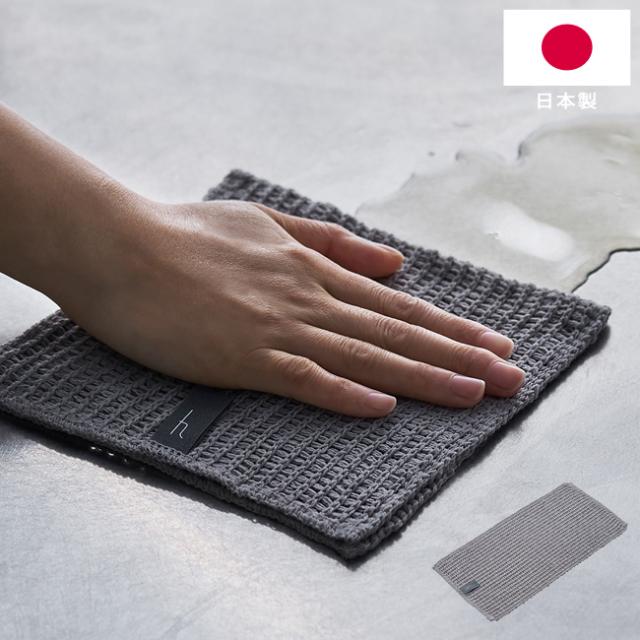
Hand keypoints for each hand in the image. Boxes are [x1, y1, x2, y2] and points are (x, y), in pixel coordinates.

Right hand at [54, 195, 524, 417]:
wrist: (119, 244)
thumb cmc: (186, 233)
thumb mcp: (268, 221)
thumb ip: (332, 241)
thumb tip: (391, 259)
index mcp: (313, 270)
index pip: (398, 305)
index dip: (451, 326)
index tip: (494, 344)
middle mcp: (308, 298)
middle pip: (397, 333)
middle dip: (460, 356)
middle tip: (511, 378)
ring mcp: (277, 327)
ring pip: (365, 356)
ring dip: (424, 377)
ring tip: (476, 395)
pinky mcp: (241, 356)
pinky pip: (302, 379)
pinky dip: (345, 394)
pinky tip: (384, 409)